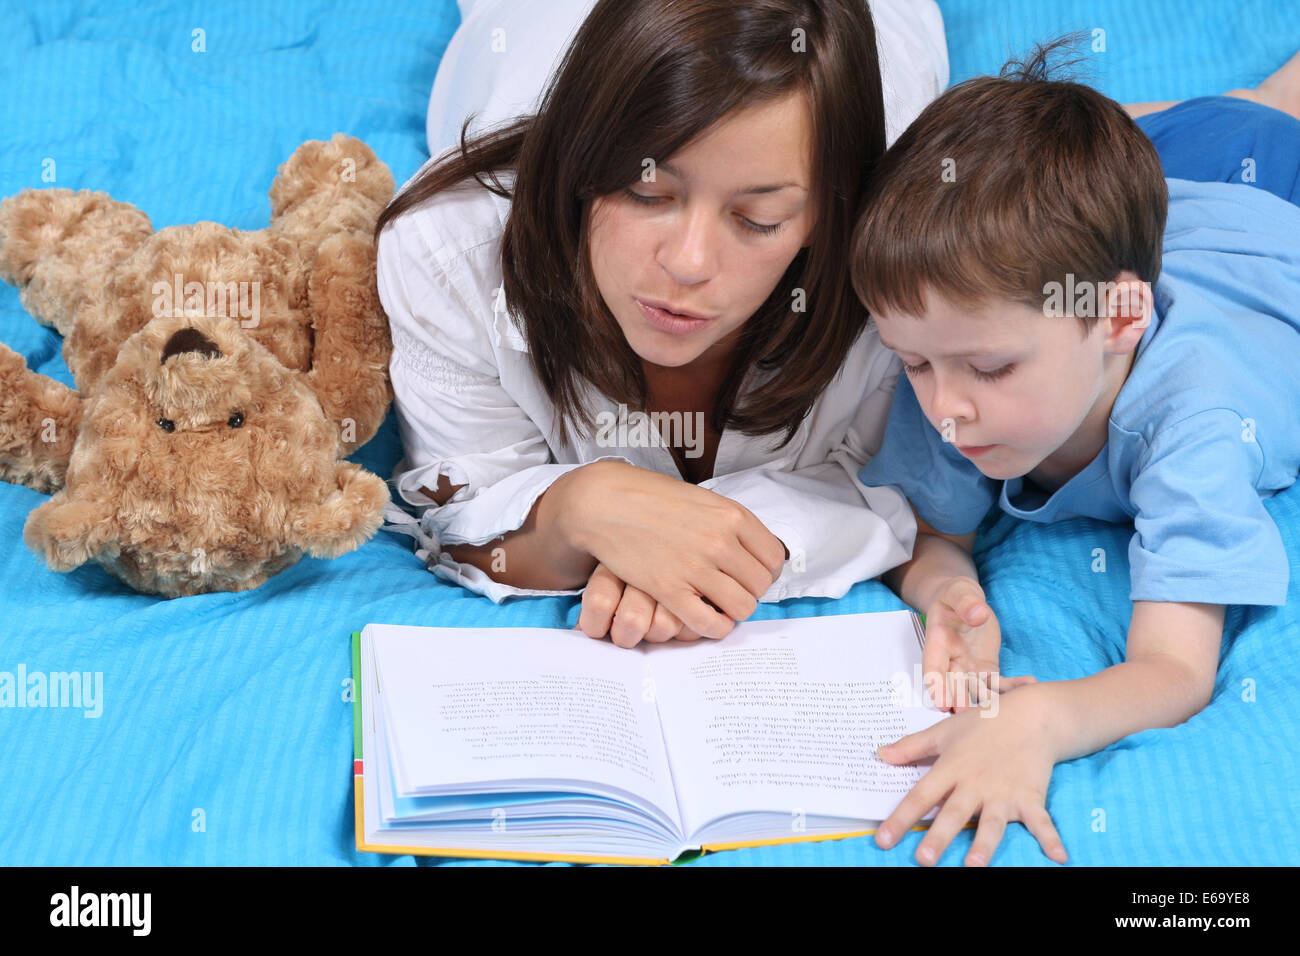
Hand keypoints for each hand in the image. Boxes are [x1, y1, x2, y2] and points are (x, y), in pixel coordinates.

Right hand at [554, 461, 787, 639]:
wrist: (604, 503)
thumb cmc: (651, 498)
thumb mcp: (701, 500)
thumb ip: (728, 523)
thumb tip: (752, 548)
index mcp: (732, 516)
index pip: (774, 558)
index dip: (764, 571)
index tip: (748, 574)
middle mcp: (720, 542)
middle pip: (760, 586)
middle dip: (748, 591)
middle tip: (729, 590)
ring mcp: (696, 567)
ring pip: (742, 607)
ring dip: (732, 610)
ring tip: (716, 604)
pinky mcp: (670, 590)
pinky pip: (710, 623)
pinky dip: (713, 627)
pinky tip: (703, 618)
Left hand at [873, 684, 1067, 866]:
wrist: (1031, 714)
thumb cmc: (984, 722)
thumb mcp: (943, 731)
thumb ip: (911, 747)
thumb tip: (880, 755)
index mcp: (951, 768)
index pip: (920, 796)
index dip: (901, 818)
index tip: (882, 840)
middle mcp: (975, 784)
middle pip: (953, 814)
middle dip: (939, 838)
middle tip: (924, 861)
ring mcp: (1004, 792)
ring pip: (991, 822)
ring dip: (984, 844)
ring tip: (974, 865)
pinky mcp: (1030, 796)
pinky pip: (1041, 821)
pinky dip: (1050, 838)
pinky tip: (1059, 857)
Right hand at [922, 577, 1035, 711]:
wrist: (964, 601)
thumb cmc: (956, 595)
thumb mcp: (959, 592)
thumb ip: (967, 602)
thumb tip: (978, 614)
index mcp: (938, 643)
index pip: (933, 669)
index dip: (936, 687)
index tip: (942, 704)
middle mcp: (950, 661)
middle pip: (953, 686)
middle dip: (960, 702)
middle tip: (970, 717)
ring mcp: (968, 668)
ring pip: (975, 690)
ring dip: (987, 701)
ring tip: (1004, 709)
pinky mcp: (986, 670)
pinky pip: (998, 683)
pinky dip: (1011, 687)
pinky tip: (1030, 686)